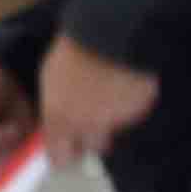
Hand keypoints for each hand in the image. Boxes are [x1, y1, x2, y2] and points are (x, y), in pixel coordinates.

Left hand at [39, 40, 162, 166]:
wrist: (109, 34)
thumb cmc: (73, 50)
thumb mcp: (50, 80)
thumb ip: (54, 108)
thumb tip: (56, 122)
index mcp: (60, 119)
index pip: (60, 157)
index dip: (63, 155)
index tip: (65, 151)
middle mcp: (87, 127)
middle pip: (91, 149)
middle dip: (90, 139)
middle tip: (90, 120)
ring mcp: (116, 120)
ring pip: (114, 132)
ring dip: (111, 122)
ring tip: (108, 96)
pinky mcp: (140, 109)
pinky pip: (133, 115)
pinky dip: (129, 106)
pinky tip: (124, 86)